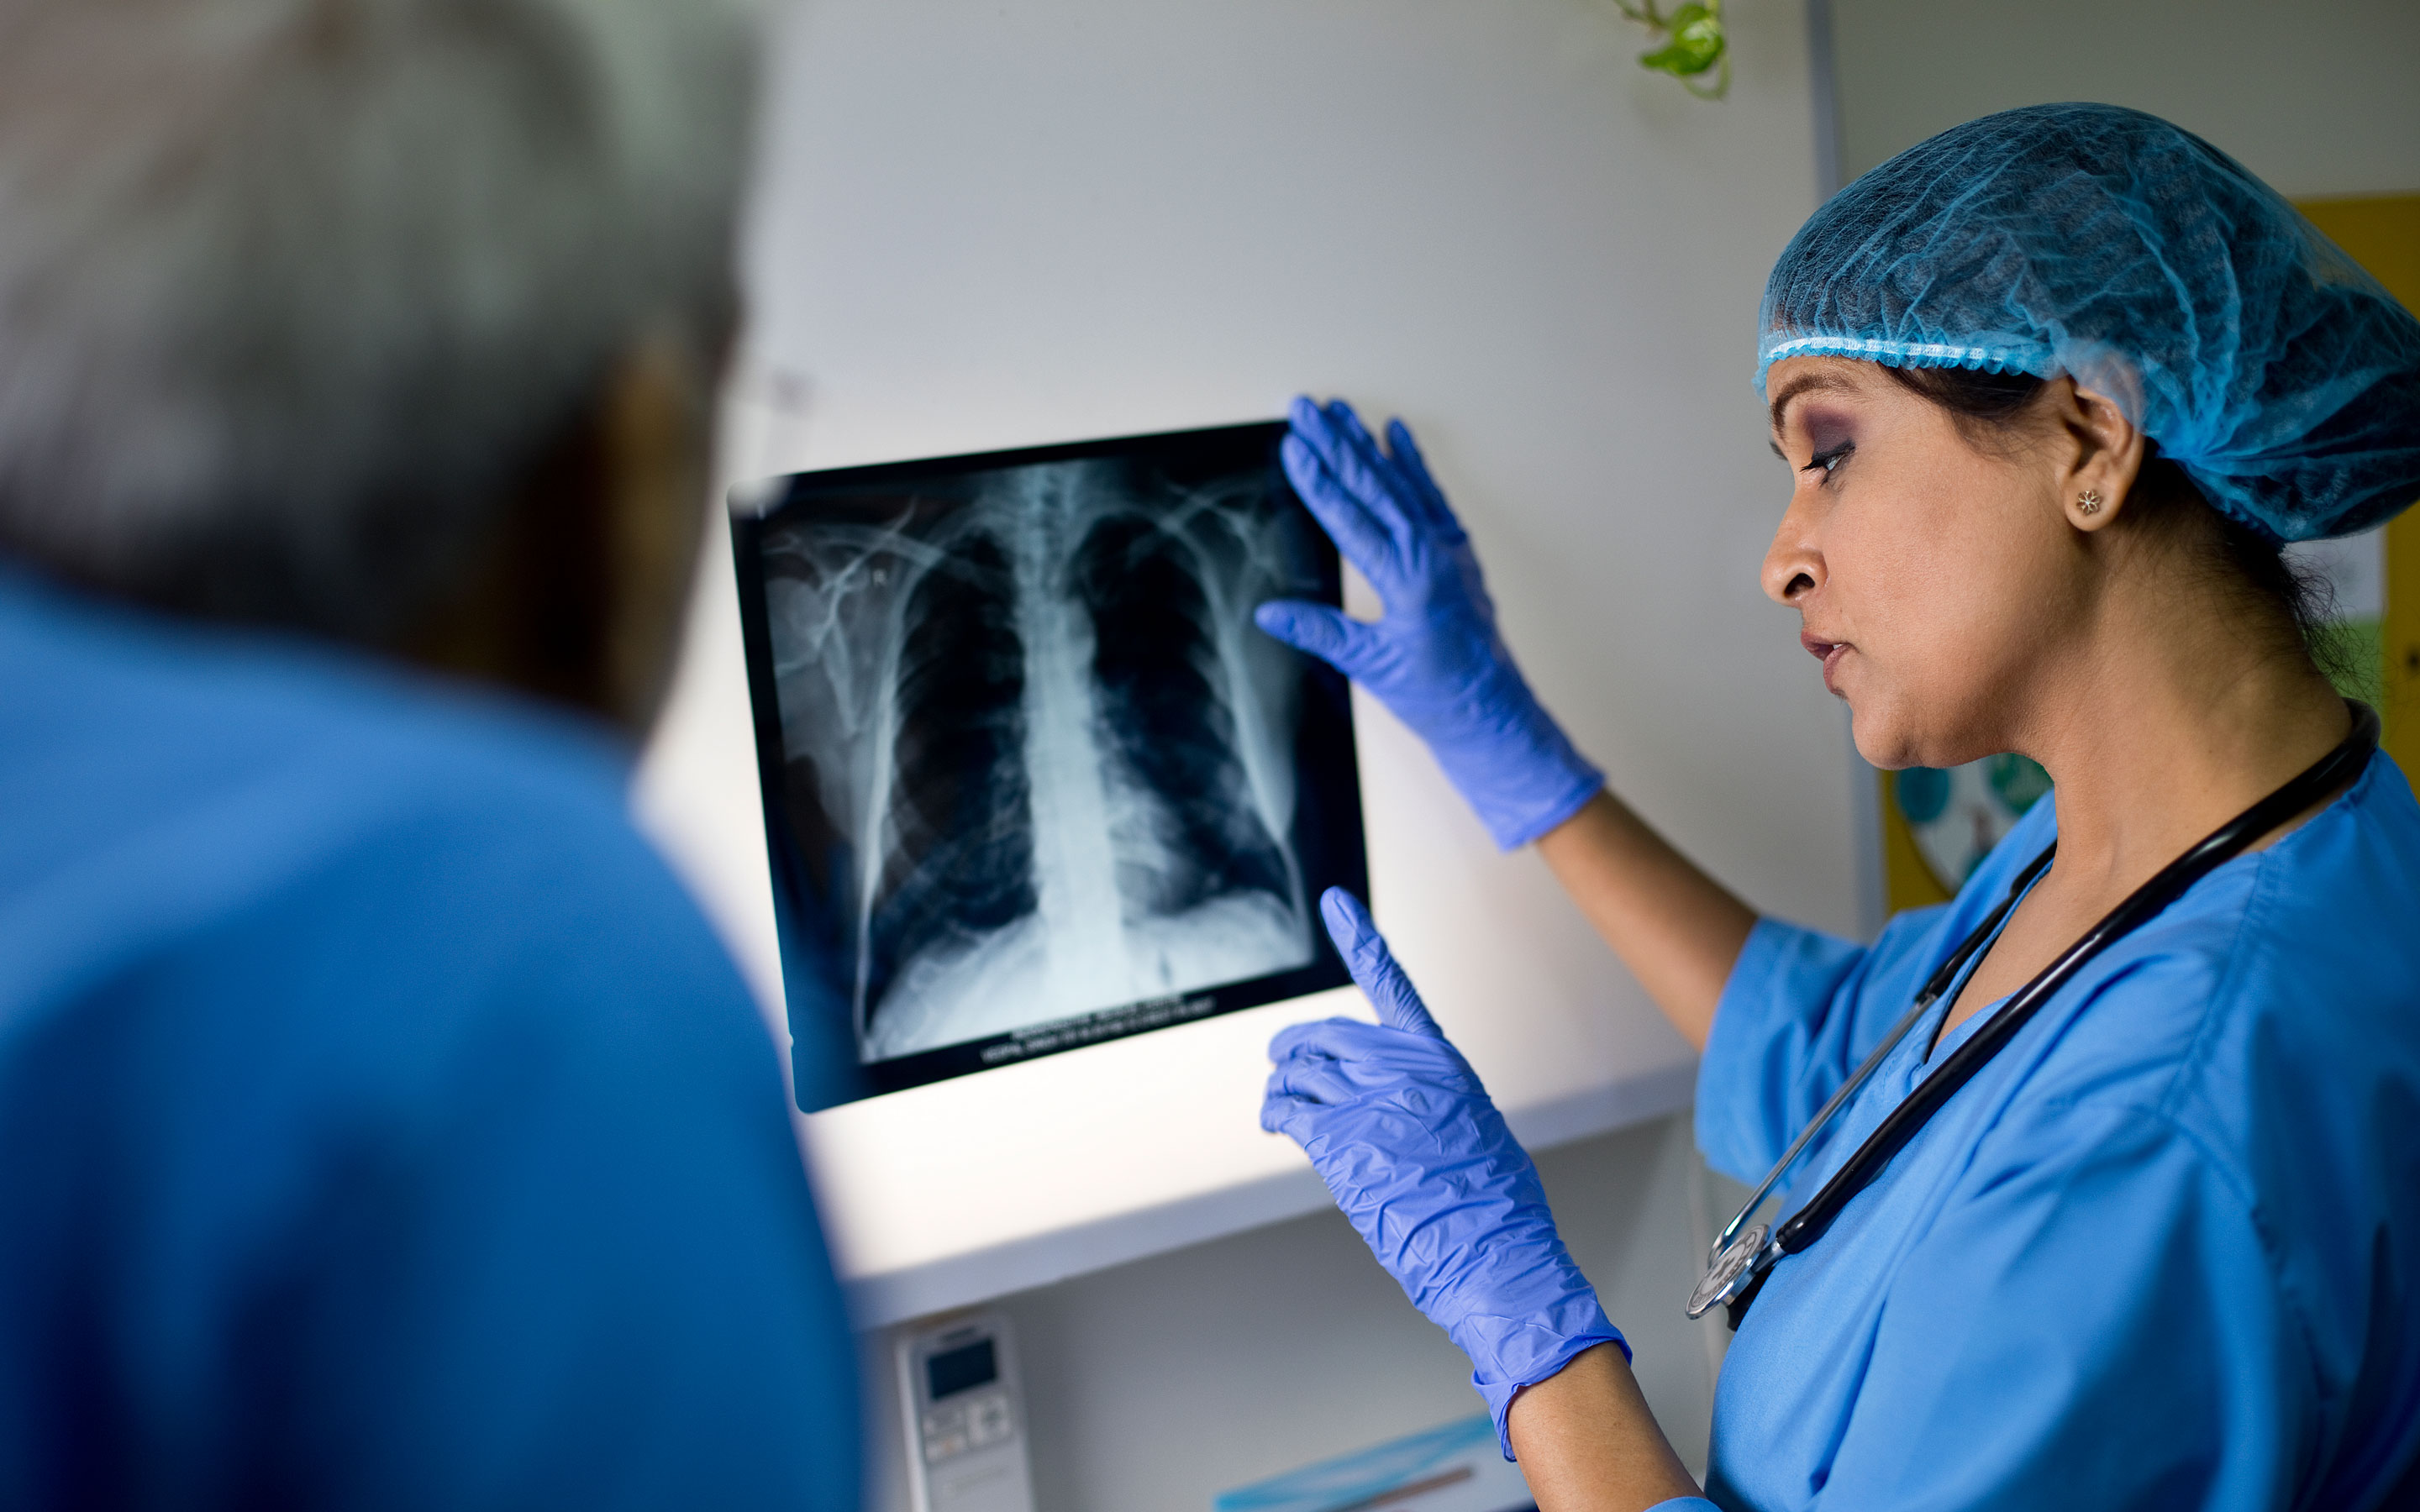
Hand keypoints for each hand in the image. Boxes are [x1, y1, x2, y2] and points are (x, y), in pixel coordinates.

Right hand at [1254, 396, 1602, 848]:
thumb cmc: (1440, 696)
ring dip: (1367, 446)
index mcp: (1408, 579)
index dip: (1318, 481)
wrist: (1493, 714)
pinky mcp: (1458, 553)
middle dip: (1336, 444)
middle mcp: (1432, 554)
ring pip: (1401, 483)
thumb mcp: (1372, 667)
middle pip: (1374, 487)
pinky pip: (1431, 497)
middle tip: (1305, 409)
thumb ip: (1321, 632)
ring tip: (1339, 412)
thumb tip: (1272, 613)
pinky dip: (1414, 465)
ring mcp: (1448, 549)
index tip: (1293, 447)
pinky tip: (1397, 436)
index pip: (1351, 518)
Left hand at [1263, 888, 1625, 1455]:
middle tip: (1280, 1056)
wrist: (1492, 1253)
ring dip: (1283, 1084)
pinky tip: (1276, 1121)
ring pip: (1302, 1073)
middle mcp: (1402, 1071)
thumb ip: (1431, 1098)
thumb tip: (1399, 1101)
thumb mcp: (1474, 1128)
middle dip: (1297, 1045)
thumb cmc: (1494, 1205)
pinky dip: (1275, 1112)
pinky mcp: (1340, 1144)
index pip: (1392, 984)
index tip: (1335, 903)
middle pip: (1328, 1036)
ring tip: (1278, 1100)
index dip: (1359, 938)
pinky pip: (1289, 1111)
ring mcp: (1369, 1105)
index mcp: (1439, 1062)